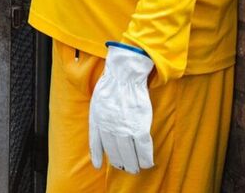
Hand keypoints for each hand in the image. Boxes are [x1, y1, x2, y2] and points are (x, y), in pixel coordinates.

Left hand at [89, 43, 154, 174]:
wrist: (124, 75)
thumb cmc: (112, 84)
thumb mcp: (97, 101)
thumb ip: (99, 116)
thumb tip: (101, 128)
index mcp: (97, 120)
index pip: (96, 143)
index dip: (97, 156)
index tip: (99, 166)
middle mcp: (108, 127)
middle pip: (114, 152)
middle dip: (120, 162)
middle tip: (126, 167)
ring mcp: (123, 128)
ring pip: (128, 153)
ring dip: (133, 164)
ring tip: (136, 168)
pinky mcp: (139, 126)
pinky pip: (143, 148)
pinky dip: (146, 158)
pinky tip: (148, 163)